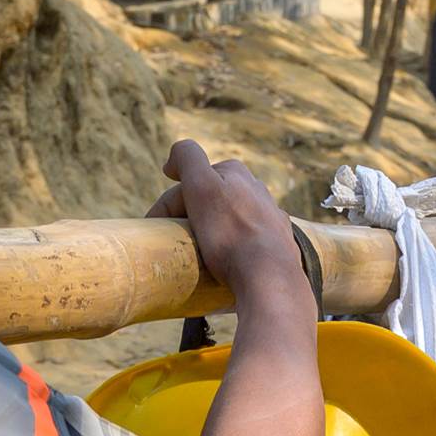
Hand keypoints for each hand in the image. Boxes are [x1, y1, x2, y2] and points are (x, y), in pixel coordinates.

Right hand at [148, 139, 309, 309]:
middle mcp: (257, 190)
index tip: (156, 230)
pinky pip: (249, 242)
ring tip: (200, 256)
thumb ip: (187, 158)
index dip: (169, 205)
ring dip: (212, 233)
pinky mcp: (279, 245)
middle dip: (190, 217)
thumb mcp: (201, 186)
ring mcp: (271, 218)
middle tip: (176, 244)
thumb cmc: (231, 233)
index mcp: (236, 172)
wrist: (269, 277)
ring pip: (231, 220)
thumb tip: (173, 158)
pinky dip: (234, 248)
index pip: (191, 183)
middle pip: (211, 200)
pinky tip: (229, 261)